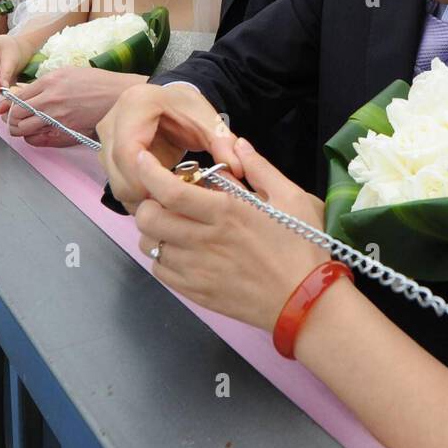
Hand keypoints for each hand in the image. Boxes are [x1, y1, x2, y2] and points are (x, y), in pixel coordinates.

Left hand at [0, 69, 146, 145]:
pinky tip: (36, 136)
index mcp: (49, 82)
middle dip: (9, 119)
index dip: (4, 105)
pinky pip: (41, 140)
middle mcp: (50, 100)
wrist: (121, 95)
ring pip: (24, 129)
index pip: (15, 97)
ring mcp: (58, 118)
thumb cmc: (99, 82)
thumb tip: (28, 92)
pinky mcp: (68, 131)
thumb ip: (47, 82)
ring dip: (19, 131)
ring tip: (22, 129)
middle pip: (15, 115)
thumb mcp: (69, 72)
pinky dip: (33, 139)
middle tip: (11, 120)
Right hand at [98, 81, 243, 211]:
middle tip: (171, 208)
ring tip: (167, 204)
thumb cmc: (188, 110)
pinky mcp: (105, 152)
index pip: (127, 150)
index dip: (142, 178)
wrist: (169, 101)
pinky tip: (156, 198)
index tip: (166, 195)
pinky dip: (134, 195)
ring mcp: (104, 137)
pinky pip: (115, 182)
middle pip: (116, 169)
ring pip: (113, 180)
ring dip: (137, 197)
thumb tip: (237, 170)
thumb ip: (224, 144)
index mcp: (137, 105)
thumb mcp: (209, 121)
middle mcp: (112, 120)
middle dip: (141, 194)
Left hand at [134, 137, 329, 331]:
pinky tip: (184, 252)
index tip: (141, 160)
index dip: (147, 172)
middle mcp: (204, 240)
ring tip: (175, 226)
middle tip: (165, 200)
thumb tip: (239, 145)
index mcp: (226, 213)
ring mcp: (196, 270)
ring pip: (149, 245)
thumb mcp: (293, 198)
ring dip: (154, 230)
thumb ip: (261, 169)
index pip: (169, 190)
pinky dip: (163, 256)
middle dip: (149, 203)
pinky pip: (160, 270)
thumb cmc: (303, 247)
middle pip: (148, 218)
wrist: (306, 301)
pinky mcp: (196, 293)